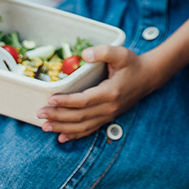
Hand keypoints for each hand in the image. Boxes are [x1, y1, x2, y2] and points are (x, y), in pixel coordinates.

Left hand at [36, 45, 164, 142]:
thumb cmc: (133, 64)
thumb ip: (103, 52)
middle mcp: (109, 107)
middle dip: (58, 116)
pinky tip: (62, 137)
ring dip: (62, 128)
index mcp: (110, 92)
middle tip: (40, 113)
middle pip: (79, 116)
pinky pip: (89, 130)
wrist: (149, 77)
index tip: (50, 99)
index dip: (66, 102)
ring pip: (82, 127)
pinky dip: (75, 135)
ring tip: (45, 126)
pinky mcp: (108, 118)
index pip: (84, 101)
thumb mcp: (121, 53)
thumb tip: (84, 54)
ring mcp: (109, 115)